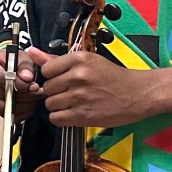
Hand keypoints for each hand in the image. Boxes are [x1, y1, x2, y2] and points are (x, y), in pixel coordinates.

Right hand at [0, 45, 44, 113]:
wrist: (4, 71)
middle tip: (38, 92)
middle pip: (0, 92)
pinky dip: (20, 112)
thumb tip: (27, 78)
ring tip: (35, 98)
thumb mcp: (22, 57)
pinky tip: (29, 104)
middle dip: (23, 95)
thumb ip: (26, 66)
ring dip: (23, 104)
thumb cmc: (13, 62)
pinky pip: (5, 114)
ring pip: (3, 105)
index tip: (32, 85)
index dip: (17, 82)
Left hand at [35, 49, 171, 128]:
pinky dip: (61, 118)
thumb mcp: (88, 61)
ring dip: (58, 106)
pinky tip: (73, 113)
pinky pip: (56, 118)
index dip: (52, 77)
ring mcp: (80, 96)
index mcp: (79, 59)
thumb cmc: (113, 77)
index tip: (62, 79)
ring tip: (74, 103)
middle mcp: (78, 76)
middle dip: (55, 92)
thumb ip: (57, 59)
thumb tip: (31, 52)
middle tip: (70, 92)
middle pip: (47, 87)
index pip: (46, 69)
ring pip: (50, 104)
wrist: (139, 94)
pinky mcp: (84, 115)